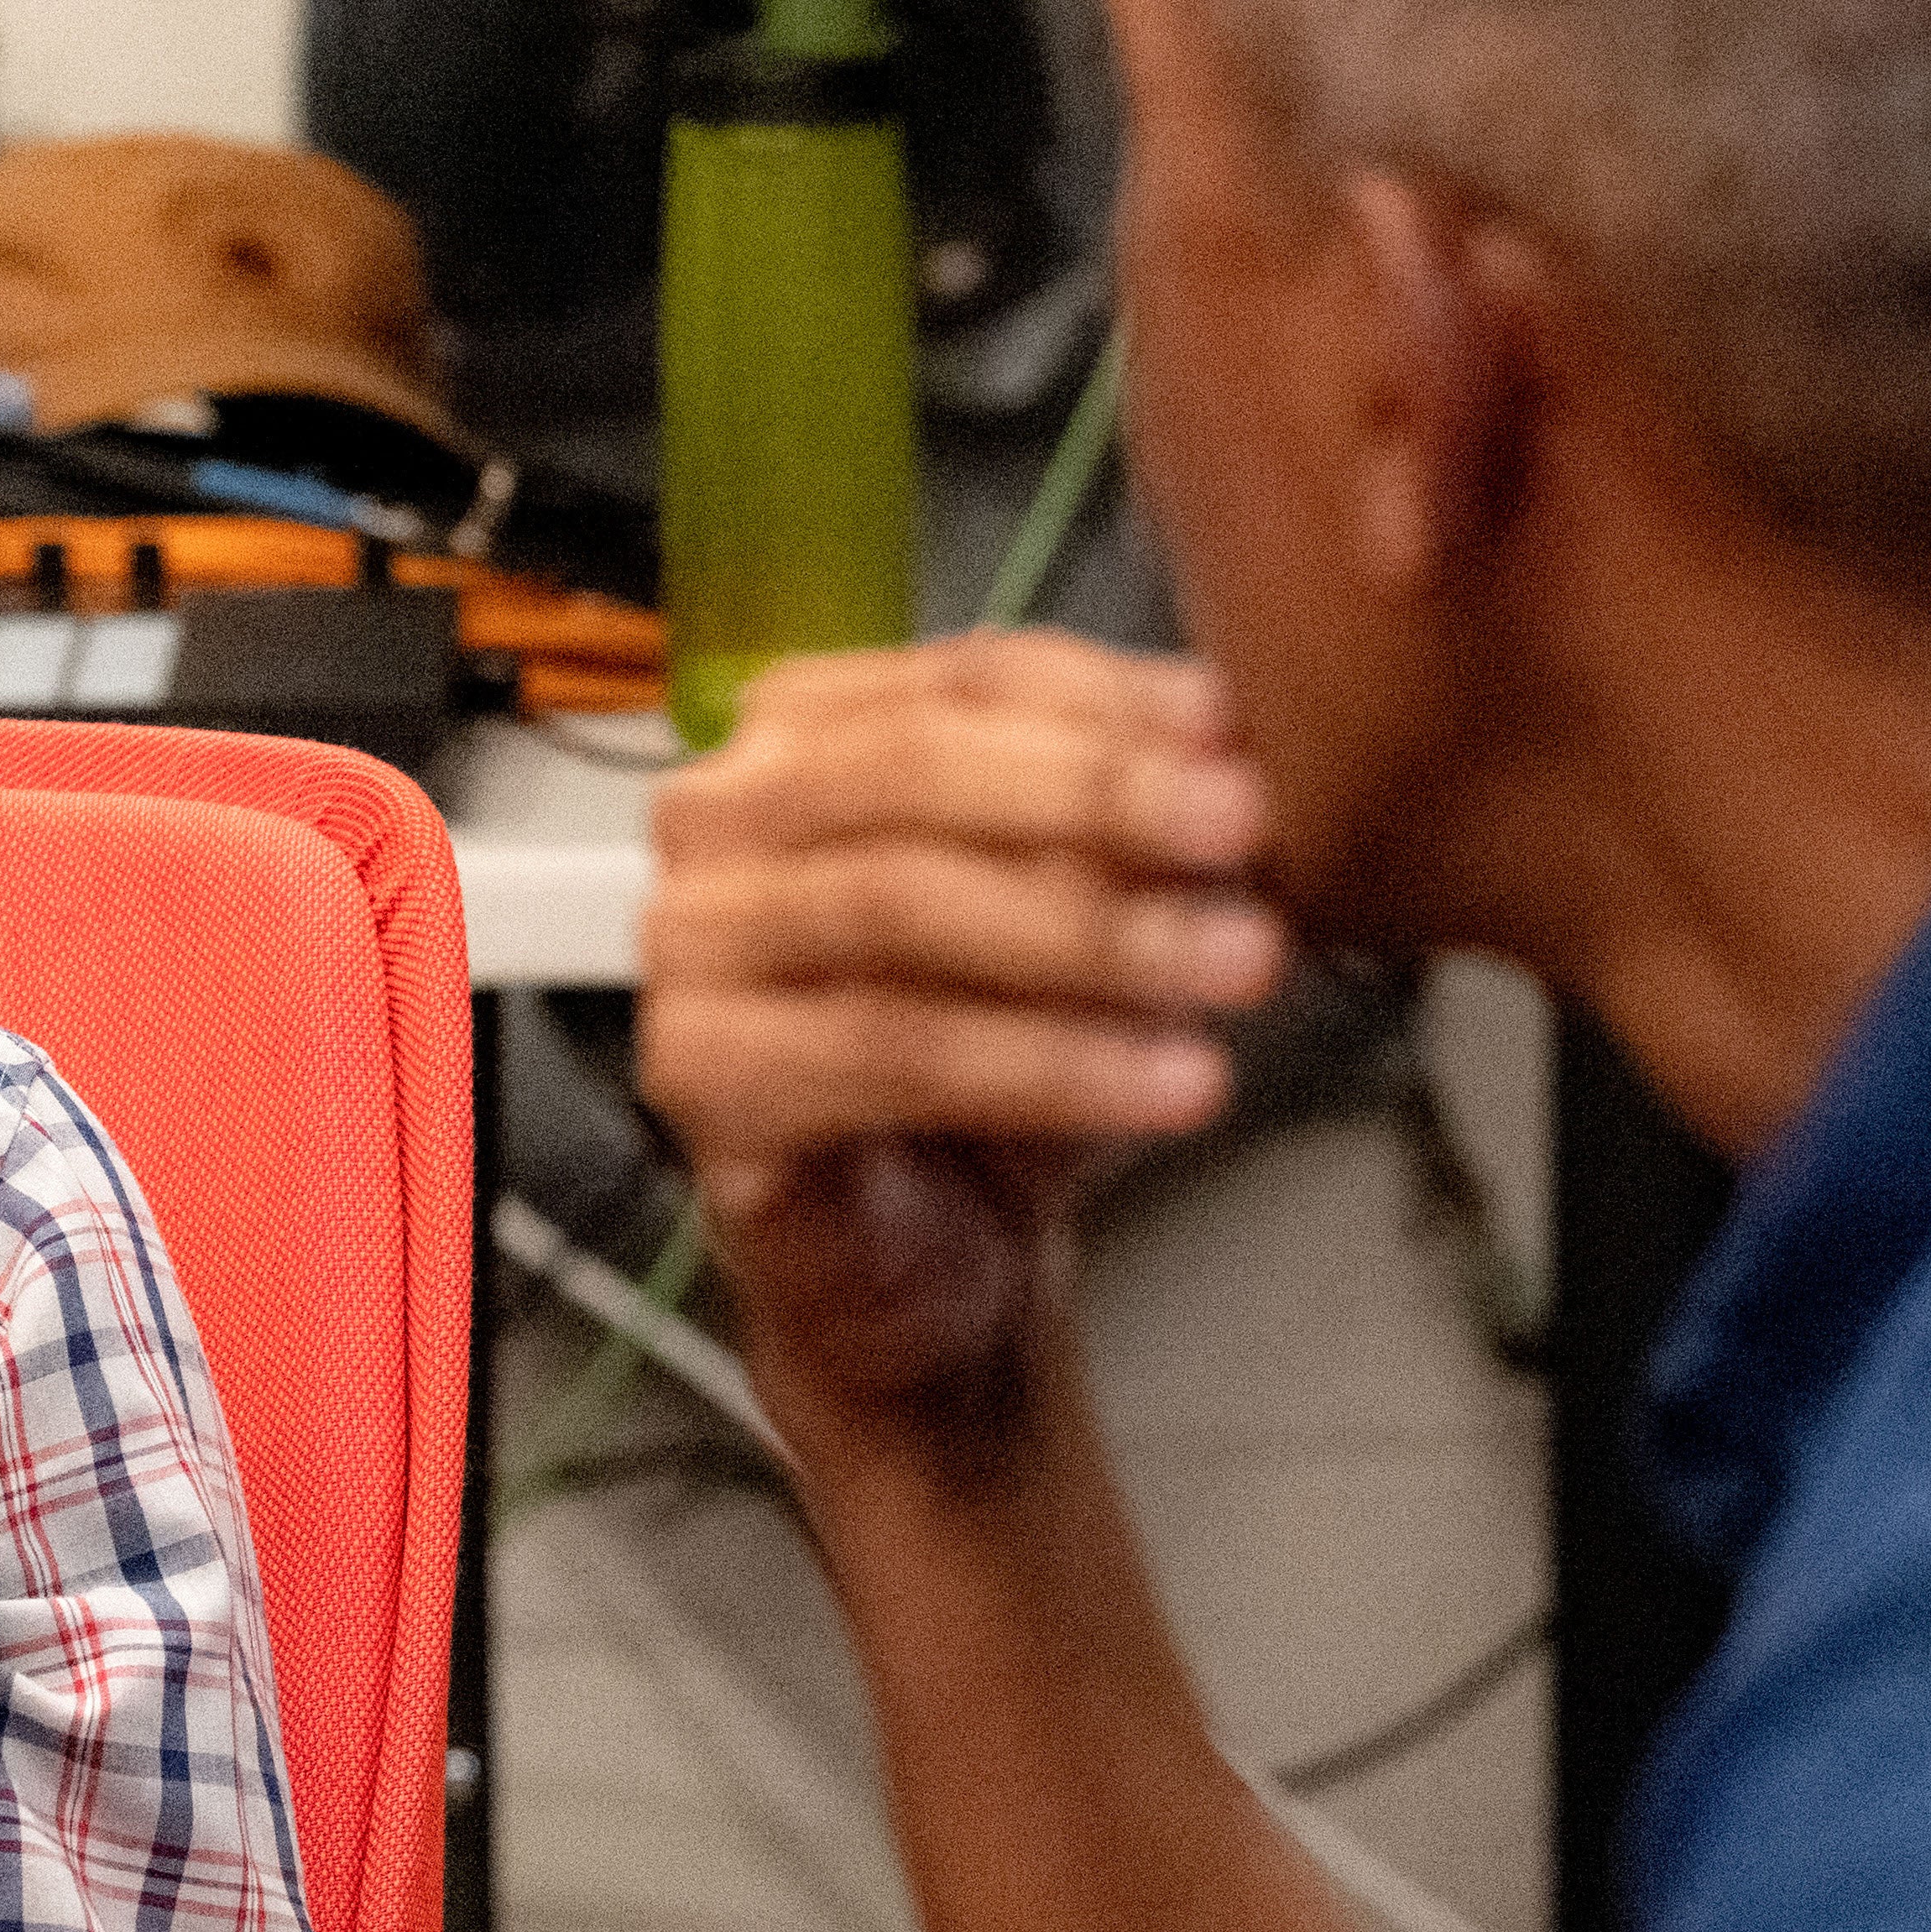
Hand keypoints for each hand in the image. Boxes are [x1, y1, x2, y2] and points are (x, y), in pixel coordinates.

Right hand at [636, 633, 1290, 1432]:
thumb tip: (1221, 748)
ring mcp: (689, 950)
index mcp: (800, 737)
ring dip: (1091, 932)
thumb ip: (1127, 819)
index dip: (1105, 699)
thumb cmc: (996, 1064)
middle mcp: (716, 822)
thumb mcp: (1084, 910)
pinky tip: (1163, 1079)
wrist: (929, 1256)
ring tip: (1233, 964)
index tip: (1236, 735)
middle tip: (1241, 829)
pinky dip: (1046, 1063)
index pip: (957, 675)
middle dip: (1096, 797)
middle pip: (908, 772)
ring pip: (898, 907)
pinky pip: (888, 1053)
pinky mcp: (702, 1079)